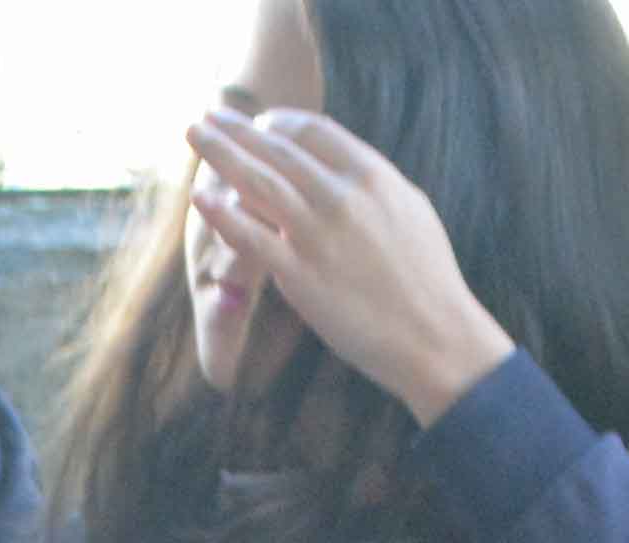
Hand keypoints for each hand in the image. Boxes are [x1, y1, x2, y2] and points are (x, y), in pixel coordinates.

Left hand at [184, 107, 514, 424]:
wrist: (436, 338)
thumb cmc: (429, 279)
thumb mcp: (412, 210)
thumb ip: (375, 184)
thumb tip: (351, 169)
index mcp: (373, 176)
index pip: (313, 130)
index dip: (278, 122)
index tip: (259, 124)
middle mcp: (343, 197)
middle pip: (277, 147)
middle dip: (236, 129)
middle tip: (207, 118)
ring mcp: (319, 236)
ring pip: (257, 182)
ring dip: (220, 154)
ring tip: (193, 136)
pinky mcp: (301, 277)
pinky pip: (251, 237)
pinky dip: (222, 214)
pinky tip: (200, 198)